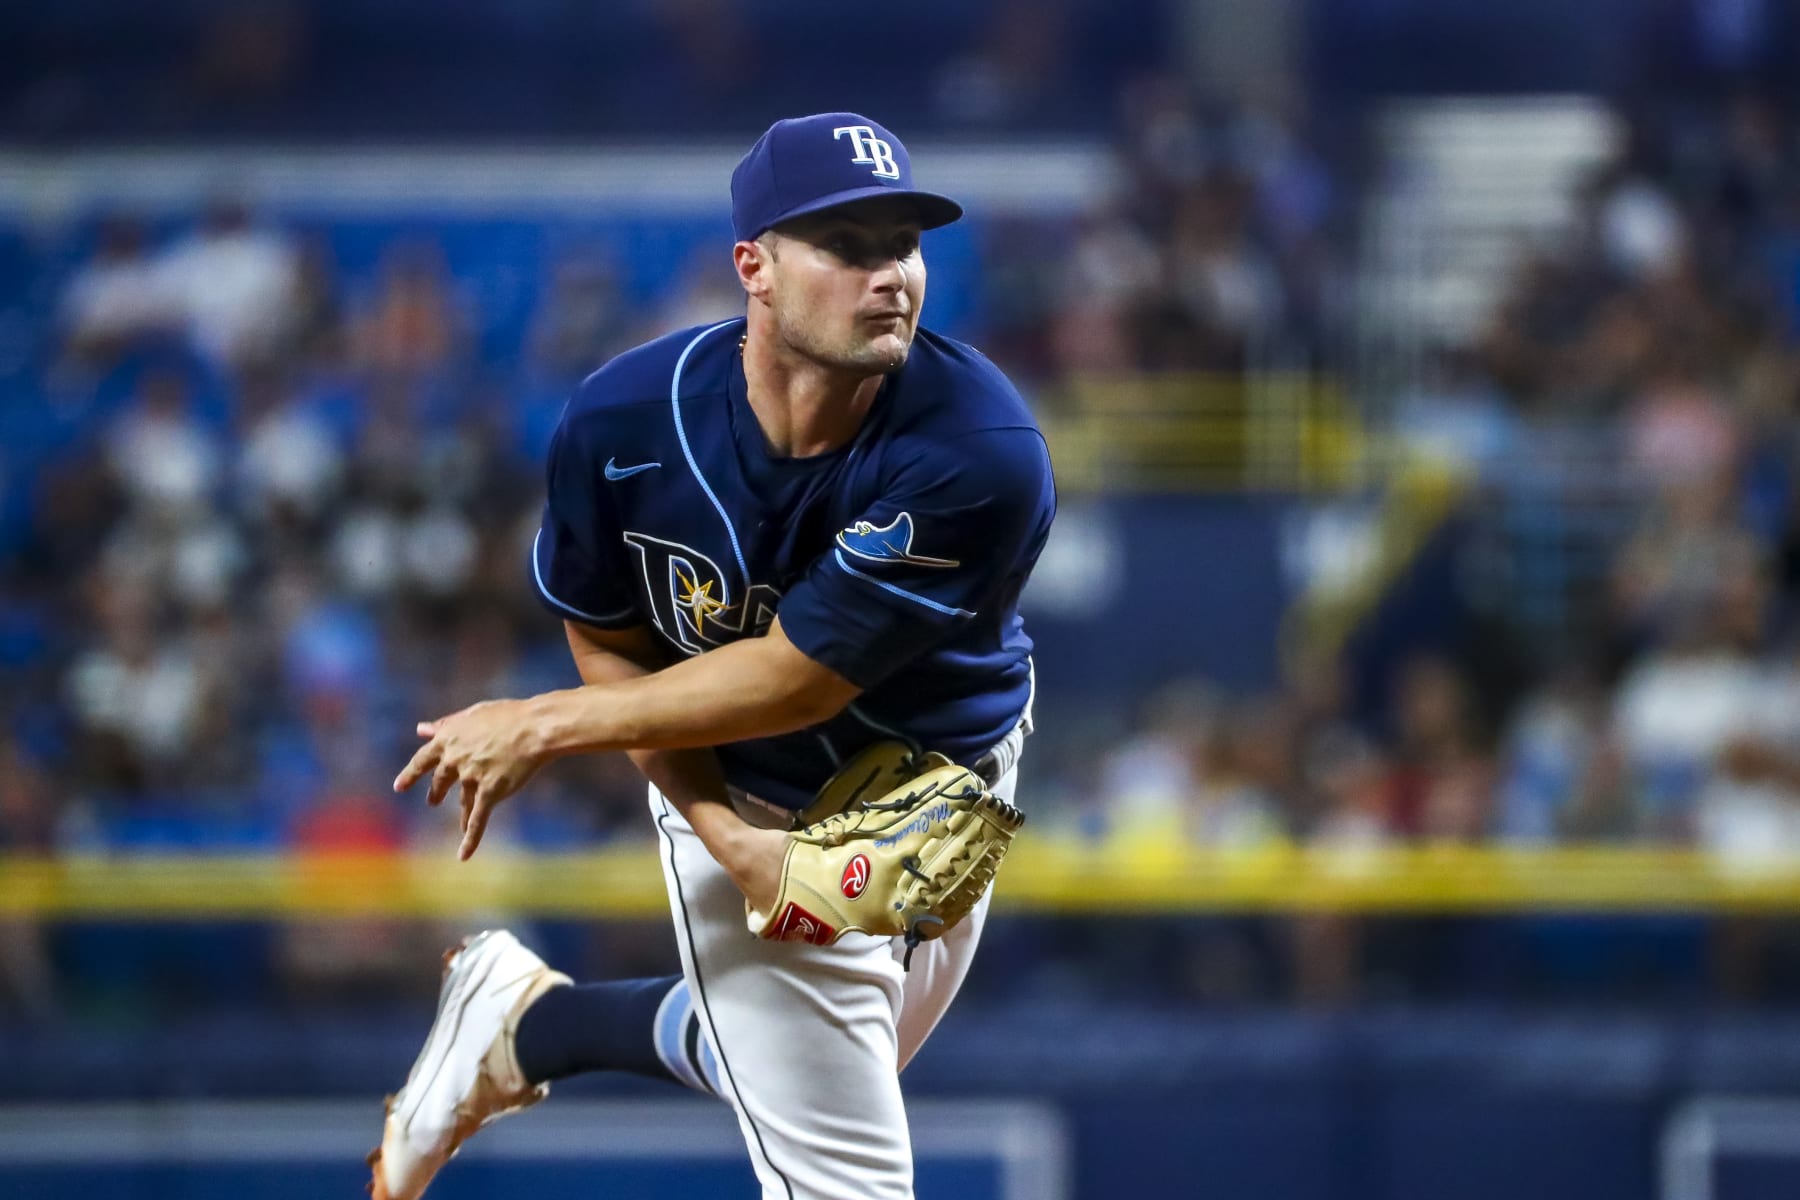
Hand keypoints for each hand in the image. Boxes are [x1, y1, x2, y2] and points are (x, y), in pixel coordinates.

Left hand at [394, 699, 547, 859]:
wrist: (534, 728)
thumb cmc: (508, 716)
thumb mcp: (473, 714)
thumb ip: (445, 724)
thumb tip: (421, 729)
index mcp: (449, 739)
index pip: (422, 760)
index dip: (410, 774)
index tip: (399, 787)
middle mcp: (456, 760)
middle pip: (441, 780)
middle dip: (437, 792)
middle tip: (433, 801)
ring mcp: (471, 777)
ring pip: (463, 801)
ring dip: (461, 814)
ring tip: (460, 826)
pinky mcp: (490, 792)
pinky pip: (478, 820)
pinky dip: (471, 839)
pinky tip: (463, 856)